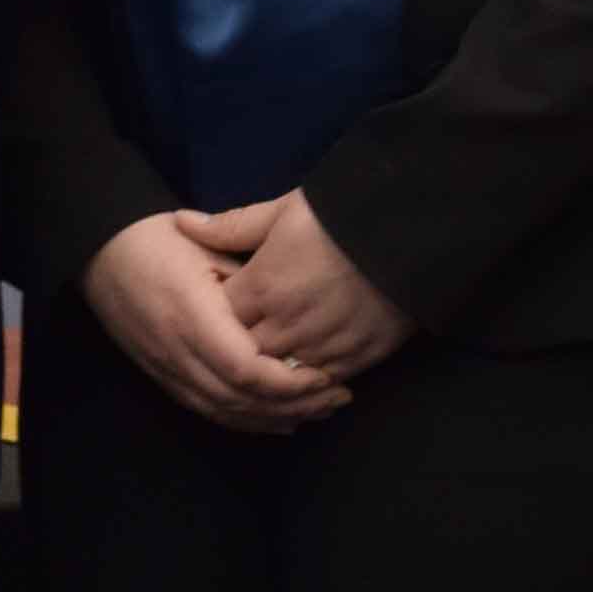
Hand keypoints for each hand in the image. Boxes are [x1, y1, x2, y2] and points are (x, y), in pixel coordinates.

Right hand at [84, 213, 339, 431]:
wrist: (100, 251)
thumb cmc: (155, 239)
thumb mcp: (205, 245)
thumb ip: (247, 279)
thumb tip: (291, 313)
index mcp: (190, 316)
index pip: (245, 368)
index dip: (288, 381)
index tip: (326, 374)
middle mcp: (176, 352)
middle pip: (240, 399)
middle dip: (294, 404)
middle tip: (338, 397)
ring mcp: (165, 370)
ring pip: (225, 412)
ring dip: (275, 417)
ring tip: (318, 411)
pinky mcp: (162, 377)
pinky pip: (208, 411)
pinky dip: (247, 421)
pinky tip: (278, 420)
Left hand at [212, 188, 413, 378]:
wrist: (411, 227)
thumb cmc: (341, 213)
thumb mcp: (282, 210)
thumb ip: (230, 226)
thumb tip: (181, 222)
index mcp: (263, 286)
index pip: (220, 319)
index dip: (217, 316)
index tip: (219, 308)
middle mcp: (288, 323)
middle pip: (247, 353)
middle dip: (242, 347)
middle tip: (241, 338)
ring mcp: (325, 344)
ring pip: (283, 375)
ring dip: (276, 367)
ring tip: (275, 356)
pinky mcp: (360, 356)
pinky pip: (323, 381)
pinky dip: (312, 377)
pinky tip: (308, 368)